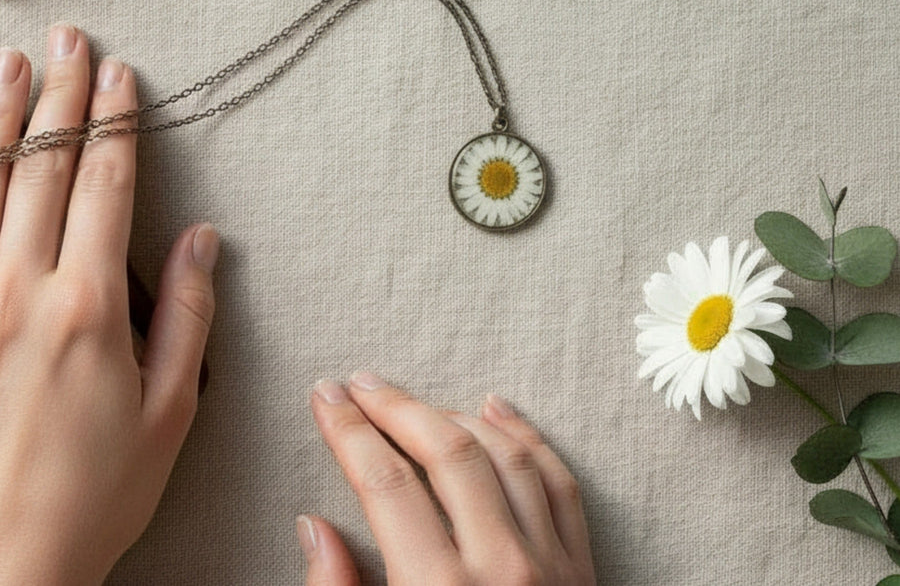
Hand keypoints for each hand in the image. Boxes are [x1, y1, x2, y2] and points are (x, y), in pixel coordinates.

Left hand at [0, 26, 216, 585]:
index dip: (118, 124)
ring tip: (16, 64)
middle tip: (77, 42)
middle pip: (46, 168)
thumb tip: (204, 239)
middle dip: (65, 98)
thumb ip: (188, 314)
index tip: (124, 76)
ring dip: (4, 117)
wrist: (1, 563)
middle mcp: (19, 290)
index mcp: (87, 307)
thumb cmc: (93, 491)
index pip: (106, 186)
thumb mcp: (171, 410)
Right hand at [301, 373, 595, 584]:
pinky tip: (497, 409)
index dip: (348, 432)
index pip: (385, 484)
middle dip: (395, 406)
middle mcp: (502, 569)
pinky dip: (526, 436)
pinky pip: (557, 479)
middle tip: (359, 382)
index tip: (325, 398)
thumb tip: (314, 526)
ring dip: (454, 414)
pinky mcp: (585, 570)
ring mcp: (552, 565)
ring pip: (503, 453)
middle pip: (444, 451)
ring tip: (412, 400)